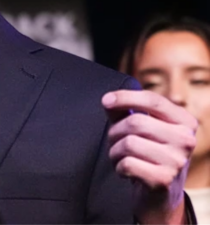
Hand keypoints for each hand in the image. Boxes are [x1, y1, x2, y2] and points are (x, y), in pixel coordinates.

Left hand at [103, 89, 196, 224]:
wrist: (160, 194)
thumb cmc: (147, 152)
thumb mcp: (141, 128)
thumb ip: (126, 110)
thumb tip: (109, 100)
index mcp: (184, 122)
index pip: (153, 100)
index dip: (125, 97)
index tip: (106, 101)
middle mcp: (186, 140)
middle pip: (136, 122)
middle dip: (115, 131)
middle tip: (115, 141)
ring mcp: (177, 161)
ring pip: (129, 143)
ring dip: (115, 151)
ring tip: (122, 157)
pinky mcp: (164, 180)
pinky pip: (127, 164)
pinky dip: (119, 167)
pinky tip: (127, 171)